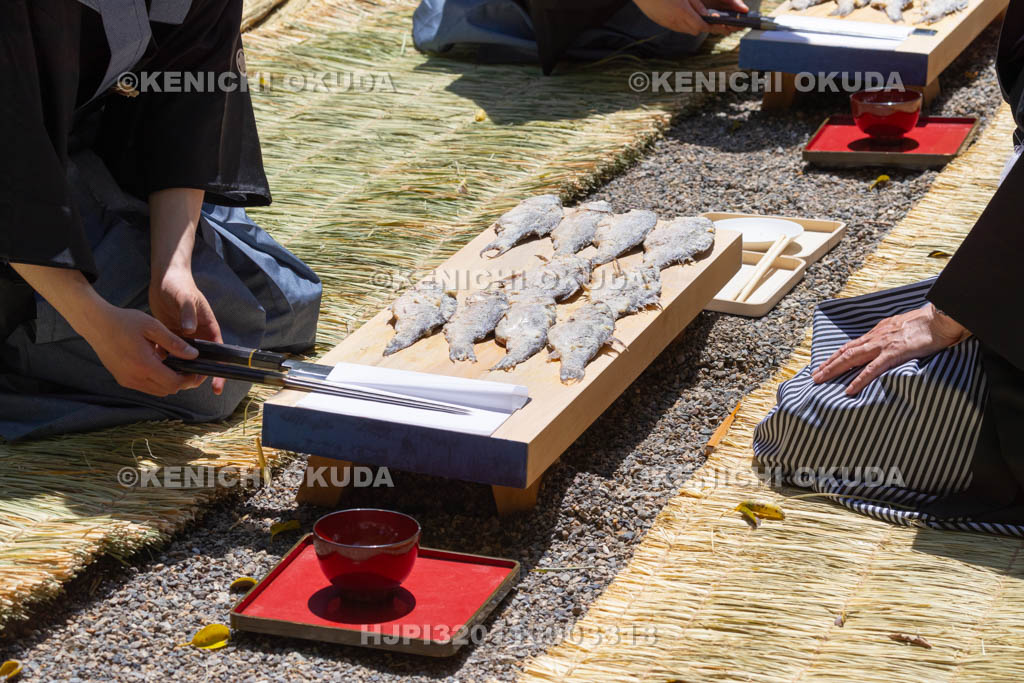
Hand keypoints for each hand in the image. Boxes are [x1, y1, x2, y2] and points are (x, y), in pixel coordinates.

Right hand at [10, 262, 203, 397]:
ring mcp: (127, 380)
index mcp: (144, 365)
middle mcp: (134, 377)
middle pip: (167, 390)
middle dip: (181, 381)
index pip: (174, 383)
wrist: (96, 323)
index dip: (189, 379)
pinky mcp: (121, 379)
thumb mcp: (153, 327)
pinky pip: (145, 387)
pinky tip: (159, 364)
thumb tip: (194, 355)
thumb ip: (174, 342)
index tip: (196, 370)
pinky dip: (156, 380)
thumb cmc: (124, 321)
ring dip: (169, 382)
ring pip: (157, 391)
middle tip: (189, 367)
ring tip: (175, 364)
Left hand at [150, 267, 224, 394]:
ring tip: (170, 381)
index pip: (219, 354)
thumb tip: (190, 331)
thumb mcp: (185, 298)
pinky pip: (170, 351)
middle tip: (187, 386)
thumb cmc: (179, 286)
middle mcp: (199, 335)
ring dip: (180, 369)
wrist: (165, 278)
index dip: (219, 371)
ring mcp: (185, 336)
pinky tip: (155, 366)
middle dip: (198, 374)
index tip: (216, 386)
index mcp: (209, 328)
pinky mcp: (171, 335)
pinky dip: (165, 359)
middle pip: (203, 360)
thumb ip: (188, 313)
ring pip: (186, 358)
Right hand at [634, 0, 748, 35]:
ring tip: (703, 18)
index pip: (703, 26)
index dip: (715, 27)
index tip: (725, 27)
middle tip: (718, 22)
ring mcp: (667, 22)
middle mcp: (675, 21)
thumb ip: (696, 5)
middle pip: (696, 30)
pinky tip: (686, 15)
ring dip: (695, 25)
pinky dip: (685, 23)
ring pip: (686, 29)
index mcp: (682, 12)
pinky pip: (677, 26)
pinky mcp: (661, 22)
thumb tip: (707, 15)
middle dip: (707, 27)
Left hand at [812, 303, 970, 395]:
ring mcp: (883, 345)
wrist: (941, 317)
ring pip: (852, 358)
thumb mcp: (902, 328)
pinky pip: (872, 369)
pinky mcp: (894, 353)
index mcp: (878, 332)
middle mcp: (876, 337)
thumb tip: (886, 345)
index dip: (837, 355)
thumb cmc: (927, 323)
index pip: (852, 345)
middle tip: (814, 376)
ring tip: (820, 380)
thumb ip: (892, 336)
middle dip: (828, 364)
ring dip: (834, 370)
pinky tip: (849, 389)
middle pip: (846, 352)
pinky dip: (859, 379)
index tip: (825, 364)